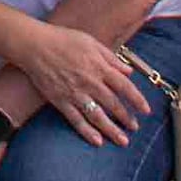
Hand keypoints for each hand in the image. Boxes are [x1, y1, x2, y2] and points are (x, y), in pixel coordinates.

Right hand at [2, 18, 151, 145]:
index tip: (146, 110)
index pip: (124, 87)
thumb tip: (129, 72)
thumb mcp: (91, 42)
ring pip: (97, 116)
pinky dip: (87, 132)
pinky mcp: (61, 101)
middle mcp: (90, 82)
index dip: (137, 100)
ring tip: (123, 141)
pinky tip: (97, 141)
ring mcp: (75, 93)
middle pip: (113, 105)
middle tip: (134, 127)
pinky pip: (76, 120)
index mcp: (99, 67)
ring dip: (112, 130)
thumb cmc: (63, 39)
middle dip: (126, 118)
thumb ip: (111, 58)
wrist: (35, 45)